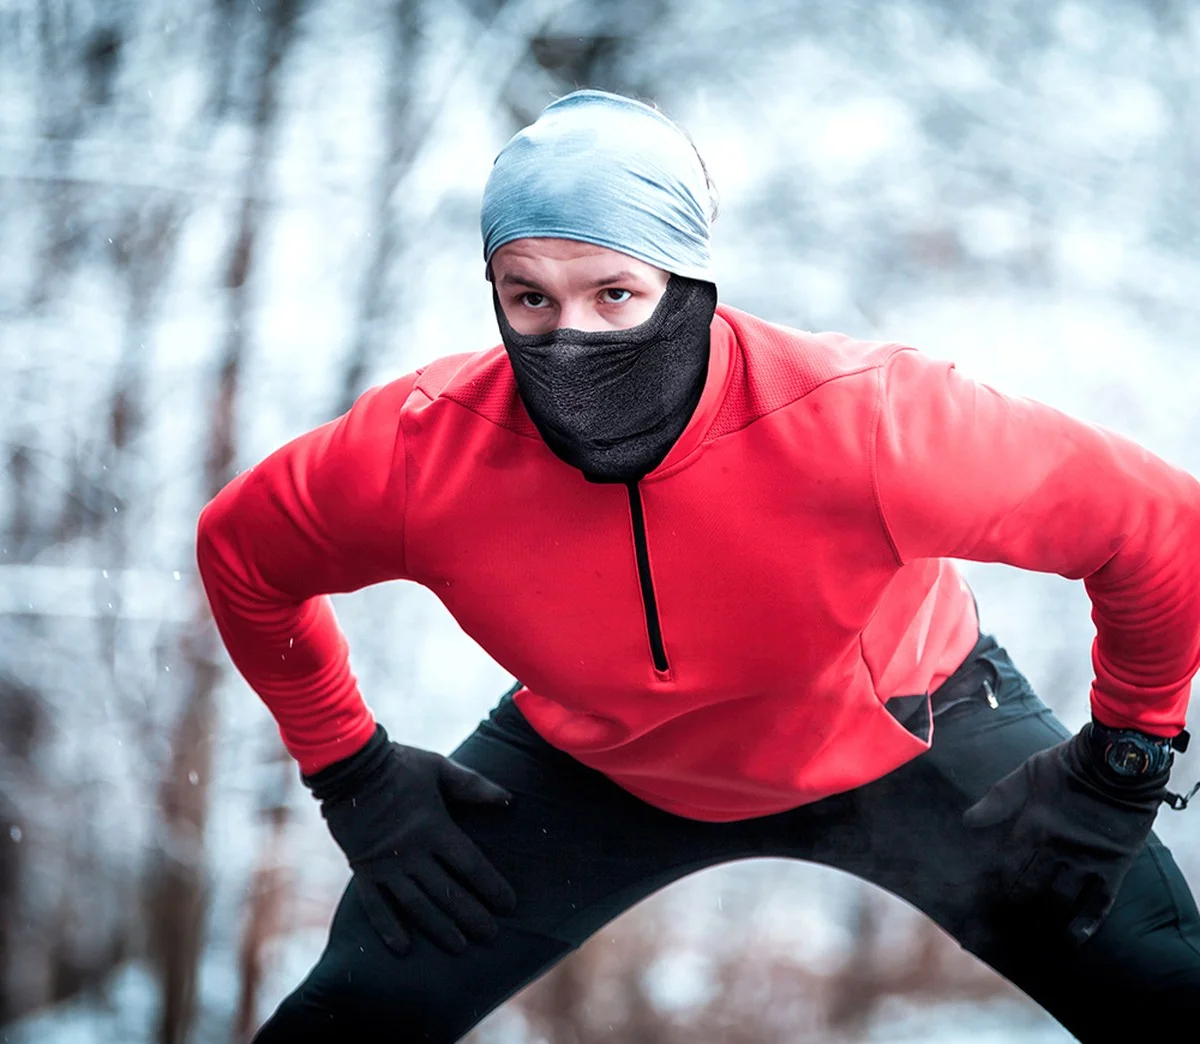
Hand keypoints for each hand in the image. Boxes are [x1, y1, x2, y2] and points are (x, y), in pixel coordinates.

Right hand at [303, 724, 516, 954]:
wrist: (350, 766)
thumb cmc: (400, 765)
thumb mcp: (440, 768)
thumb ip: (474, 786)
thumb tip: (510, 800)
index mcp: (435, 828)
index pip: (471, 865)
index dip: (491, 886)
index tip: (509, 904)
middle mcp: (413, 852)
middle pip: (448, 892)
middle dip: (471, 915)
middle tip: (490, 935)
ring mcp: (386, 864)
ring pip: (417, 905)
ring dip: (439, 928)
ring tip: (459, 947)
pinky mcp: (363, 869)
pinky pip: (376, 906)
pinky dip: (389, 928)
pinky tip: (403, 948)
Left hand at [963, 722, 1169, 944]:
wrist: (1118, 763)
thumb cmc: (1068, 764)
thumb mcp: (1027, 774)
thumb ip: (998, 799)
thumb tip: (967, 821)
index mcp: (1032, 826)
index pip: (1006, 862)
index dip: (993, 878)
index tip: (980, 891)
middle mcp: (1056, 849)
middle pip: (1029, 885)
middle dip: (1014, 902)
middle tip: (1004, 916)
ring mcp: (1085, 860)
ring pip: (1059, 899)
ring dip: (1044, 917)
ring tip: (1032, 931)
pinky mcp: (1112, 867)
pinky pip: (1098, 904)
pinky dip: (1085, 924)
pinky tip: (1072, 939)